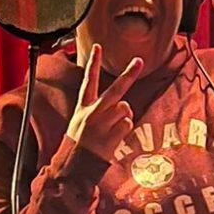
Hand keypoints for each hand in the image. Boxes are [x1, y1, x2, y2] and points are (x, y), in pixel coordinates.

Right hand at [67, 47, 141, 162]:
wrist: (74, 167)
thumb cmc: (79, 145)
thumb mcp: (80, 123)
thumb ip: (99, 111)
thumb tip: (125, 106)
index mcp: (83, 108)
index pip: (89, 81)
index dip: (93, 63)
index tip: (97, 46)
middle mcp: (93, 113)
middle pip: (115, 90)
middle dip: (129, 74)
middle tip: (139, 61)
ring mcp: (103, 124)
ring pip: (125, 108)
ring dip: (125, 117)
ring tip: (113, 128)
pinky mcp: (111, 136)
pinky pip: (128, 124)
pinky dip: (125, 130)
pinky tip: (114, 138)